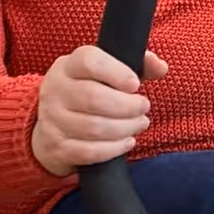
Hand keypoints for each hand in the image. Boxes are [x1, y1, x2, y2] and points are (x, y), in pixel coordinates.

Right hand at [31, 45, 168, 177]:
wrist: (54, 123)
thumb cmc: (91, 90)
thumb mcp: (111, 73)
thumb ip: (139, 65)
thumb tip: (160, 66)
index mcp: (69, 66)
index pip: (89, 62)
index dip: (116, 72)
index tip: (135, 84)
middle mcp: (55, 90)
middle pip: (93, 98)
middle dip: (127, 106)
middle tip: (144, 107)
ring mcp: (52, 120)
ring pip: (92, 127)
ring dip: (125, 128)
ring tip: (140, 123)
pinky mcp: (56, 147)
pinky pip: (87, 152)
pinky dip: (113, 149)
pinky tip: (127, 142)